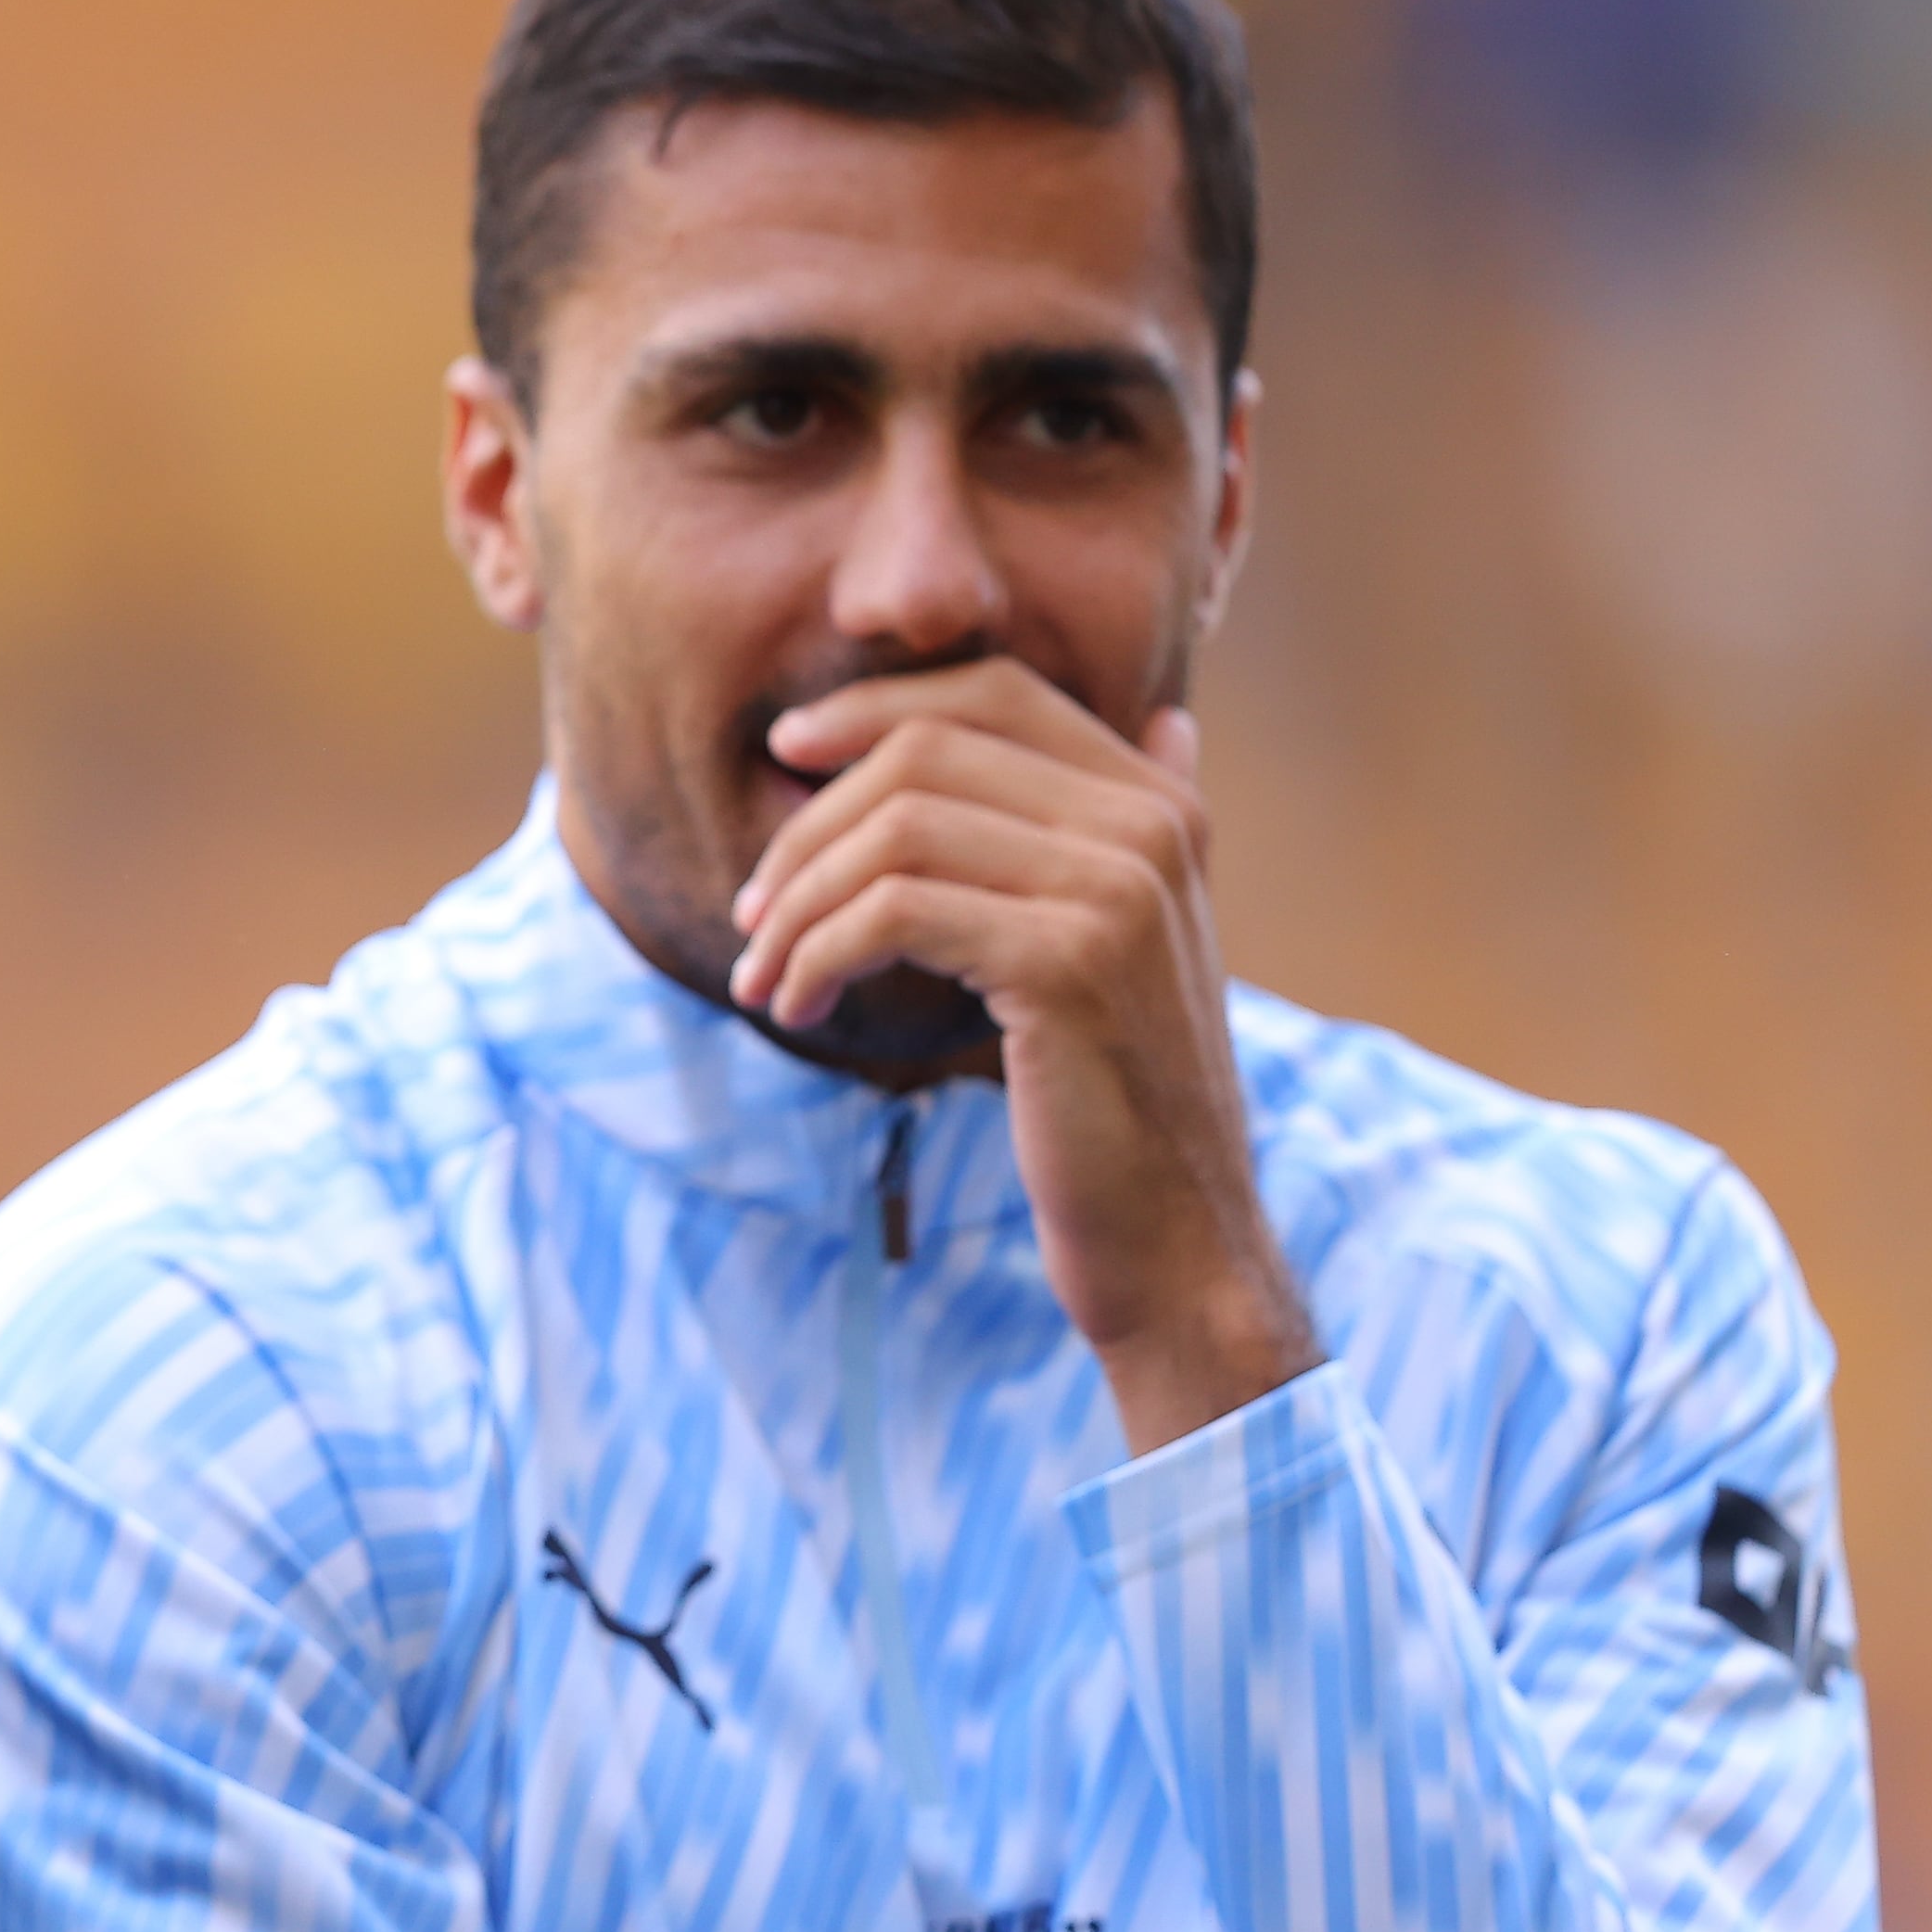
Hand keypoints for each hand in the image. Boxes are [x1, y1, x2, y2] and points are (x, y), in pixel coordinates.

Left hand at [725, 658, 1312, 1450]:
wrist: (1178, 1240)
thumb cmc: (1118, 1100)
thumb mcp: (1129, 944)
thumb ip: (1122, 834)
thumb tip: (1170, 715)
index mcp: (1161, 805)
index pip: (993, 691)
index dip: (871, 708)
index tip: (784, 756)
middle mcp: (1152, 825)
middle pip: (926, 749)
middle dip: (811, 823)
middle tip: (753, 910)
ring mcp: (1117, 888)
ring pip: (895, 829)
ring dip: (798, 903)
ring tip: (763, 975)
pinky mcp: (1066, 961)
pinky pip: (893, 910)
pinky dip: (817, 953)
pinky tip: (795, 1006)